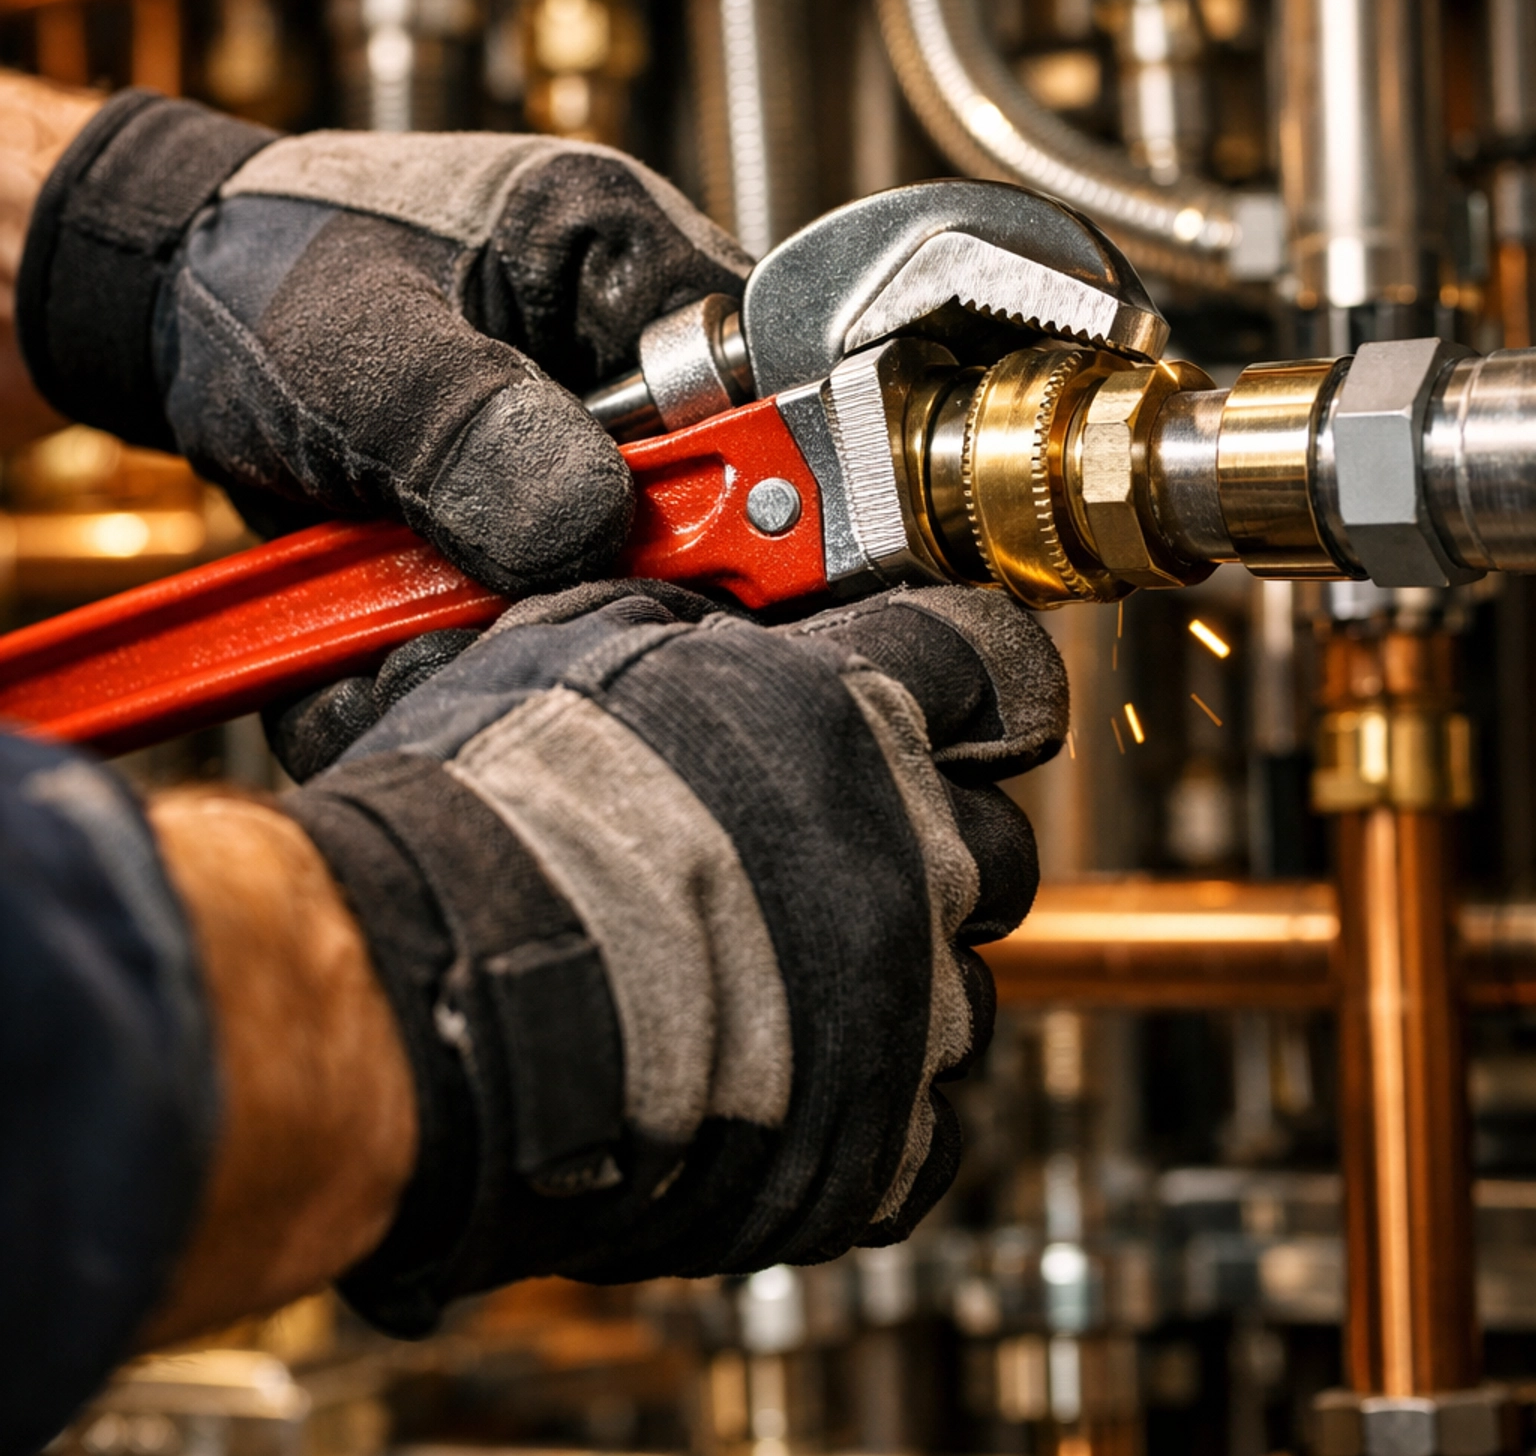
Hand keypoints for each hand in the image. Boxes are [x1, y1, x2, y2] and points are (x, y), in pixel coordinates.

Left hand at [17, 91, 749, 593]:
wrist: (169, 297)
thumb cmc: (260, 271)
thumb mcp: (354, 349)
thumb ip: (470, 432)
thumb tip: (591, 533)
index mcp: (610, 241)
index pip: (756, 373)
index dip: (740, 483)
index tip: (670, 575)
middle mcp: (620, 337)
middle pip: (707, 492)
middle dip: (598, 586)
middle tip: (496, 631)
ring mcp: (582, 424)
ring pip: (620, 568)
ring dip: (515, 632)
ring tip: (404, 643)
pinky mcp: (532, 496)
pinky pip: (543, 592)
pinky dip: (466, 645)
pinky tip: (384, 648)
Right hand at [278, 578, 1066, 1331]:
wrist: (443, 1002)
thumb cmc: (495, 819)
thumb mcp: (577, 644)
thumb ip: (684, 627)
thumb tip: (705, 628)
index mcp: (854, 716)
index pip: (990, 662)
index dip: (973, 673)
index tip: (960, 690)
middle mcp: (912, 852)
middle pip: (993, 834)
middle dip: (929, 838)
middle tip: (823, 852)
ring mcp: (908, 1004)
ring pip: (963, 984)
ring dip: (893, 977)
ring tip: (773, 983)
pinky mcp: (875, 1145)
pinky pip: (928, 1126)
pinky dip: (871, 1109)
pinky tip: (783, 1087)